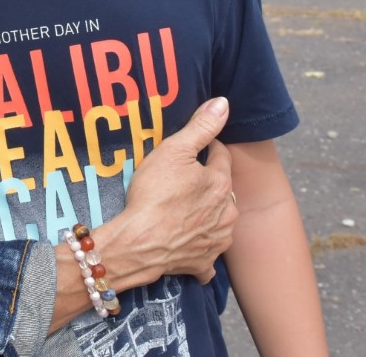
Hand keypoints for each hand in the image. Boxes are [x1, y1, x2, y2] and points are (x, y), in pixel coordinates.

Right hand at [102, 98, 236, 285]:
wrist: (138, 243)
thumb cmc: (154, 194)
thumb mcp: (173, 151)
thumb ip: (201, 127)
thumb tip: (224, 103)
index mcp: (221, 183)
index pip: (221, 156)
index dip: (207, 148)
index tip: (192, 148)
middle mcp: (227, 213)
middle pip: (222, 190)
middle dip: (209, 183)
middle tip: (184, 179)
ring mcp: (216, 240)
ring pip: (219, 221)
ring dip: (209, 215)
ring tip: (184, 209)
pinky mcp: (203, 263)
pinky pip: (207, 255)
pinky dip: (200, 248)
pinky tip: (187, 244)